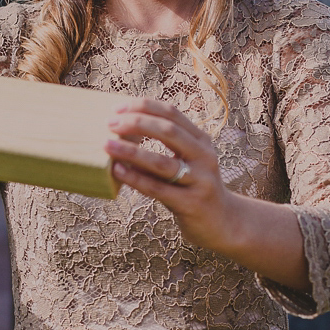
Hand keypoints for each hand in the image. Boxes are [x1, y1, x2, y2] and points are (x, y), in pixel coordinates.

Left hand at [106, 98, 234, 252]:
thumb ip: (163, 149)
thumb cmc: (193, 189)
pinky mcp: (191, 203)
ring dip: (131, 151)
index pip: (172, 113)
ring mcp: (200, 180)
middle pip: (168, 131)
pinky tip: (117, 171)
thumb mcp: (185, 163)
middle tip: (110, 123)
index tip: (118, 107)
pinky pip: (158, 189)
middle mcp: (204, 156)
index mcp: (201, 141)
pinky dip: (135, 178)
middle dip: (137, 123)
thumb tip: (121, 135)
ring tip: (107, 145)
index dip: (145, 106)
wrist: (222, 223)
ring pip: (161, 161)